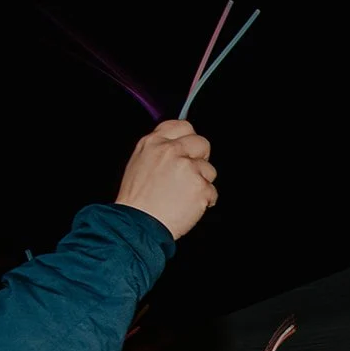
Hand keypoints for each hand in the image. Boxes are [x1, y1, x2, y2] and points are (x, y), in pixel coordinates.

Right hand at [113, 120, 218, 238]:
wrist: (137, 224)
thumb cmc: (137, 201)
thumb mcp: (140, 164)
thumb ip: (160, 152)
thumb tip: (178, 148)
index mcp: (153, 143)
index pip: (182, 126)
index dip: (189, 138)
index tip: (190, 149)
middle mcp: (171, 151)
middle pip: (202, 143)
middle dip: (201, 158)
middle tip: (191, 174)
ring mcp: (187, 168)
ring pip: (209, 170)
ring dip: (202, 183)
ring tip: (183, 195)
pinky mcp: (200, 187)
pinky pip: (212, 191)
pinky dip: (205, 201)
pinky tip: (188, 206)